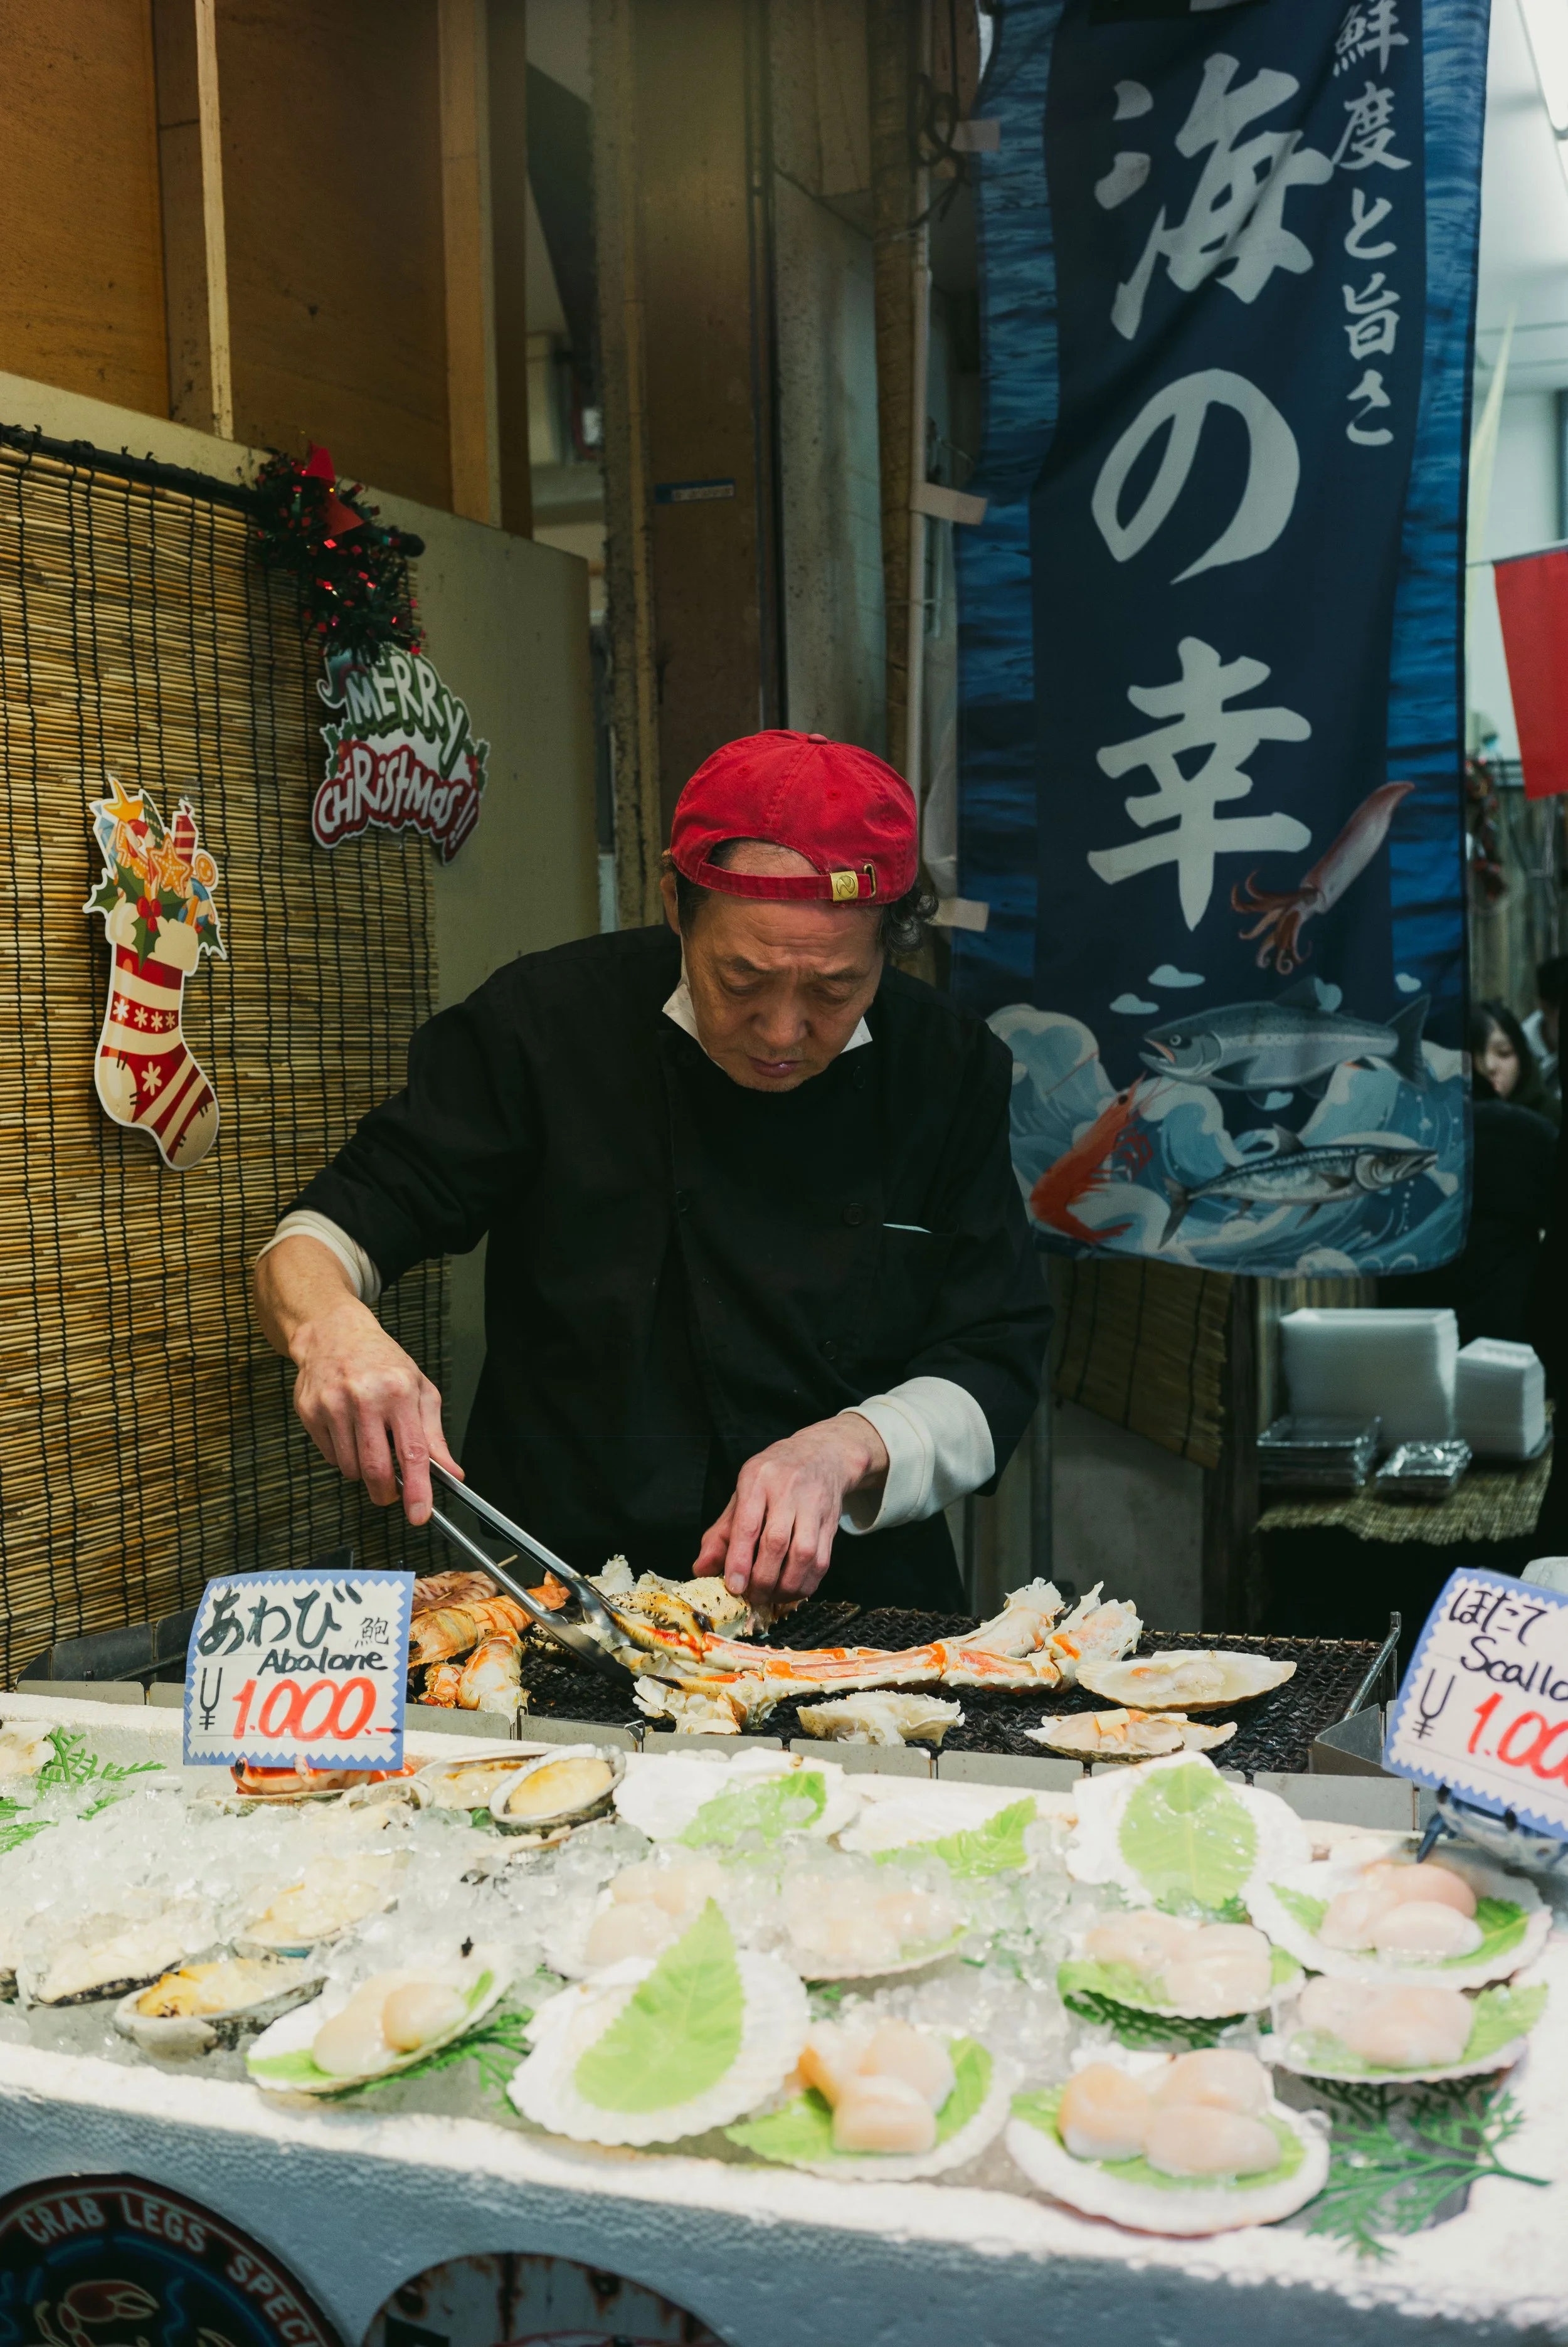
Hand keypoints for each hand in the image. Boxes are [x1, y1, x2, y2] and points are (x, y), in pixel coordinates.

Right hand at [256, 1235, 460, 1523]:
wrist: (333, 1333)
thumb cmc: (382, 1361)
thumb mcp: (419, 1389)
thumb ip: (435, 1435)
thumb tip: (450, 1472)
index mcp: (399, 1391)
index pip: (412, 1452)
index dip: (417, 1489)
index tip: (419, 1514)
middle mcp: (364, 1398)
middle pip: (375, 1469)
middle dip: (386, 1492)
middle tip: (391, 1493)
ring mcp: (333, 1406)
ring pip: (351, 1468)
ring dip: (364, 1471)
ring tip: (370, 1443)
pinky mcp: (310, 1413)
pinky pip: (330, 1457)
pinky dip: (344, 1457)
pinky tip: (349, 1432)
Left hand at [693, 1414, 888, 1605]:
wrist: (821, 1455)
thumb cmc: (774, 1478)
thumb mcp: (741, 1495)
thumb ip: (720, 1534)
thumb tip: (701, 1569)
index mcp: (758, 1480)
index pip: (748, 1524)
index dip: (740, 1560)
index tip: (734, 1586)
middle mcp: (788, 1490)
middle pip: (777, 1542)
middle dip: (762, 1579)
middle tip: (751, 1597)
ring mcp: (814, 1505)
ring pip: (804, 1554)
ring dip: (785, 1585)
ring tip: (771, 1597)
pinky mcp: (832, 1522)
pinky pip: (822, 1561)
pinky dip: (806, 1583)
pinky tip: (792, 1590)